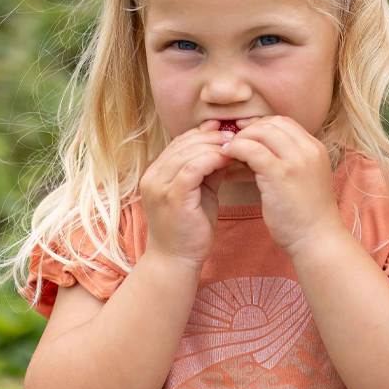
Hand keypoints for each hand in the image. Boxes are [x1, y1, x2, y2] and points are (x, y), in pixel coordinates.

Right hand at [138, 122, 232, 268]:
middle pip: (183, 143)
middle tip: (236, 133)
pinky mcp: (171, 196)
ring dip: (215, 145)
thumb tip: (226, 147)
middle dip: (212, 136)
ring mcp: (159, 185)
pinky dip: (212, 159)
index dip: (203, 132)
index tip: (227, 128)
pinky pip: (193, 167)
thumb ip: (208, 169)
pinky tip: (228, 159)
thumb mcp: (200, 191)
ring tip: (236, 144)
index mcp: (156, 172)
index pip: (179, 142)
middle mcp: (152, 176)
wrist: (177, 260)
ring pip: (188, 152)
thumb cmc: (191, 228)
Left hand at [220, 116, 342, 255]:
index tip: (246, 135)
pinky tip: (227, 157)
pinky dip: (236, 148)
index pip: (285, 122)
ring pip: (262, 131)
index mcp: (315, 149)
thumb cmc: (307, 215)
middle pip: (273, 122)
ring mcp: (296, 161)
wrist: (317, 238)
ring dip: (241, 138)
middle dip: (250, 129)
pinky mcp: (280, 174)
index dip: (262, 125)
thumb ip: (288, 161)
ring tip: (228, 150)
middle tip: (233, 141)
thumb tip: (257, 149)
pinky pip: (252, 150)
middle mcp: (309, 150)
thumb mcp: (304, 179)